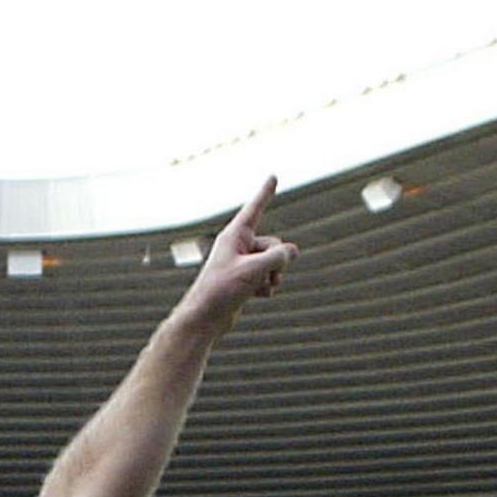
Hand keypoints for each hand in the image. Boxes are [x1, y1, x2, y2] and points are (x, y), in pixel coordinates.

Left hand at [180, 176, 299, 330]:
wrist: (205, 319)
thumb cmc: (222, 291)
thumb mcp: (255, 270)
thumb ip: (278, 257)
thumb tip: (292, 252)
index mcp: (234, 236)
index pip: (254, 209)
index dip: (265, 193)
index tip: (273, 177)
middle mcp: (237, 246)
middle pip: (274, 244)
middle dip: (276, 261)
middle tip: (262, 275)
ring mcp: (242, 263)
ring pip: (273, 262)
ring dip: (273, 276)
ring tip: (258, 287)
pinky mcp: (244, 280)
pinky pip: (268, 277)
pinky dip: (266, 286)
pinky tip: (255, 296)